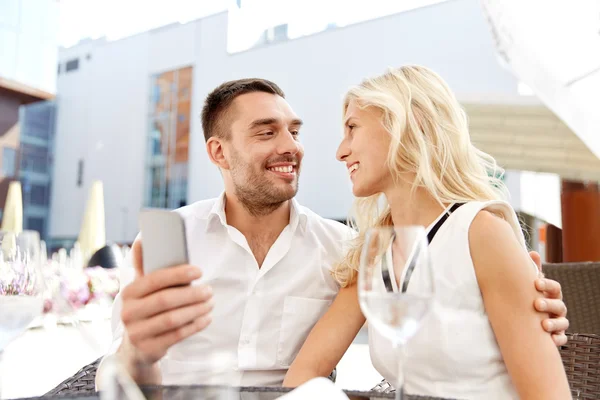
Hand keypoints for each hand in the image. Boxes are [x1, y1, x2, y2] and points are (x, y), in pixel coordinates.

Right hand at [120, 238, 212, 366]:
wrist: (135, 347)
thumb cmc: (145, 309)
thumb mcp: (141, 289)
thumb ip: (143, 266)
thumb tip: (142, 240)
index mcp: (128, 292)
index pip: (154, 280)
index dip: (178, 274)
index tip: (199, 271)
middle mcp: (128, 313)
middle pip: (165, 300)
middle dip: (191, 294)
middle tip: (210, 290)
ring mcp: (137, 333)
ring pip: (172, 319)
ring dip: (196, 310)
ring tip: (211, 303)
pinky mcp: (148, 349)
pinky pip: (176, 336)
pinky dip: (194, 326)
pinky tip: (206, 318)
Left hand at [530, 251, 568, 345]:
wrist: (529, 319)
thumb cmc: (531, 297)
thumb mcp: (531, 286)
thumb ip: (533, 271)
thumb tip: (532, 253)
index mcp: (551, 294)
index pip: (554, 287)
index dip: (547, 284)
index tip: (536, 283)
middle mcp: (557, 308)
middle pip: (559, 305)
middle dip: (549, 304)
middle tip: (536, 304)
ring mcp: (558, 322)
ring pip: (562, 322)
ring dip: (554, 324)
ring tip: (544, 326)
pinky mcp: (557, 336)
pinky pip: (561, 339)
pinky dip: (557, 340)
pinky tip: (551, 340)